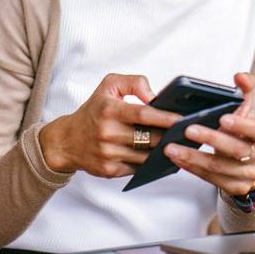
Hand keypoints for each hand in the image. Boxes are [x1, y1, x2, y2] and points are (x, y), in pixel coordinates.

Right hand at [39, 73, 180, 177]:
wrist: (67, 140)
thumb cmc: (93, 110)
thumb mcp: (109, 85)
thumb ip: (134, 82)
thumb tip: (155, 97)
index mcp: (109, 109)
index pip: (143, 114)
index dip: (165, 117)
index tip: (183, 119)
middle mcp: (108, 133)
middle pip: (149, 138)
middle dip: (169, 136)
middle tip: (187, 132)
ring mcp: (109, 154)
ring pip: (146, 156)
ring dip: (163, 152)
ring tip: (178, 144)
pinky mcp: (110, 170)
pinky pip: (138, 168)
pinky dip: (150, 163)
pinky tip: (161, 157)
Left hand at [163, 72, 254, 195]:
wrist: (247, 162)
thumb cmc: (240, 131)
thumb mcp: (244, 110)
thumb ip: (243, 89)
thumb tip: (240, 76)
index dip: (242, 125)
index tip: (222, 118)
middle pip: (236, 150)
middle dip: (211, 139)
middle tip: (188, 130)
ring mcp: (248, 174)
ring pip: (220, 167)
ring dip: (194, 157)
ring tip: (171, 147)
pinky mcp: (235, 187)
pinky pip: (212, 179)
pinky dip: (192, 168)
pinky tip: (177, 158)